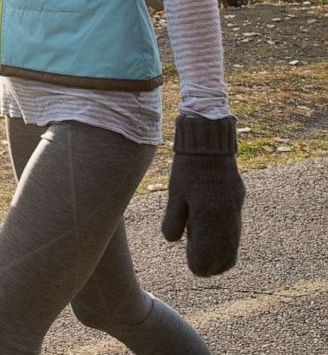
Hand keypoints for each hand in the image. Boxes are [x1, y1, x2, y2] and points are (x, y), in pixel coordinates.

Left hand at [162, 115, 245, 276]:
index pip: (208, 258)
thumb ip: (173, 221)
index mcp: (208, 219)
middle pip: (226, 258)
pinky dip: (225, 240)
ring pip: (233, 246)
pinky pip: (235, 231)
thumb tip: (173, 241)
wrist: (210, 146)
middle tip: (198, 264)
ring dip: (220, 254)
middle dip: (212, 265)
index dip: (198, 265)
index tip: (191, 265)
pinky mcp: (237, 204)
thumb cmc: (187, 170)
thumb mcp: (175, 195)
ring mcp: (235, 212)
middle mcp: (226, 219)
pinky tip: (211, 235)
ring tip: (203, 250)